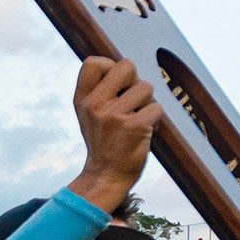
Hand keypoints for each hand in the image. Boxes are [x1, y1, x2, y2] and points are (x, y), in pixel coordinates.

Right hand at [66, 56, 159, 205]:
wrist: (106, 176)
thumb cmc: (104, 142)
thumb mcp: (90, 114)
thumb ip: (100, 89)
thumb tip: (127, 66)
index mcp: (82, 99)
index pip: (93, 62)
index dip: (111, 67)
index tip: (117, 85)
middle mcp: (95, 105)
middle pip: (126, 66)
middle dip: (135, 82)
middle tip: (131, 102)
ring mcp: (113, 116)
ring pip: (146, 88)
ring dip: (147, 104)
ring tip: (137, 120)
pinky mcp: (133, 127)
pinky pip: (157, 108)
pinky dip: (156, 120)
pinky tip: (145, 132)